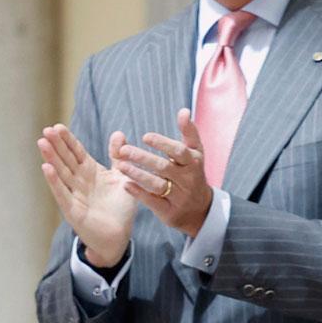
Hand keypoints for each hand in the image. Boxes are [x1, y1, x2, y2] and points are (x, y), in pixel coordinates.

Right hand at [38, 123, 137, 266]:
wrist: (118, 236)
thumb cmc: (120, 209)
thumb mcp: (122, 177)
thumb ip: (118, 157)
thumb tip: (118, 133)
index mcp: (90, 172)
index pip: (76, 152)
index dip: (68, 140)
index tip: (58, 126)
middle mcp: (79, 181)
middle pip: (66, 159)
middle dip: (56, 145)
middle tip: (47, 130)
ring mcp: (73, 195)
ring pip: (61, 173)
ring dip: (51, 158)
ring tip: (42, 143)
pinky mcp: (72, 210)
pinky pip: (62, 193)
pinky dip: (54, 181)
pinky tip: (46, 168)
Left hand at [112, 109, 214, 235]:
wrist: (200, 210)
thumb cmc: (192, 174)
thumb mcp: (195, 154)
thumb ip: (189, 133)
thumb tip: (184, 111)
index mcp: (193, 163)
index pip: (179, 151)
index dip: (163, 144)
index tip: (145, 136)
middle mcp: (188, 179)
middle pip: (164, 167)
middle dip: (143, 158)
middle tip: (124, 150)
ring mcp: (179, 197)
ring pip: (157, 185)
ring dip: (138, 175)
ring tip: (121, 166)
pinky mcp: (169, 211)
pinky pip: (153, 202)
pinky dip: (139, 194)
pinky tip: (125, 185)